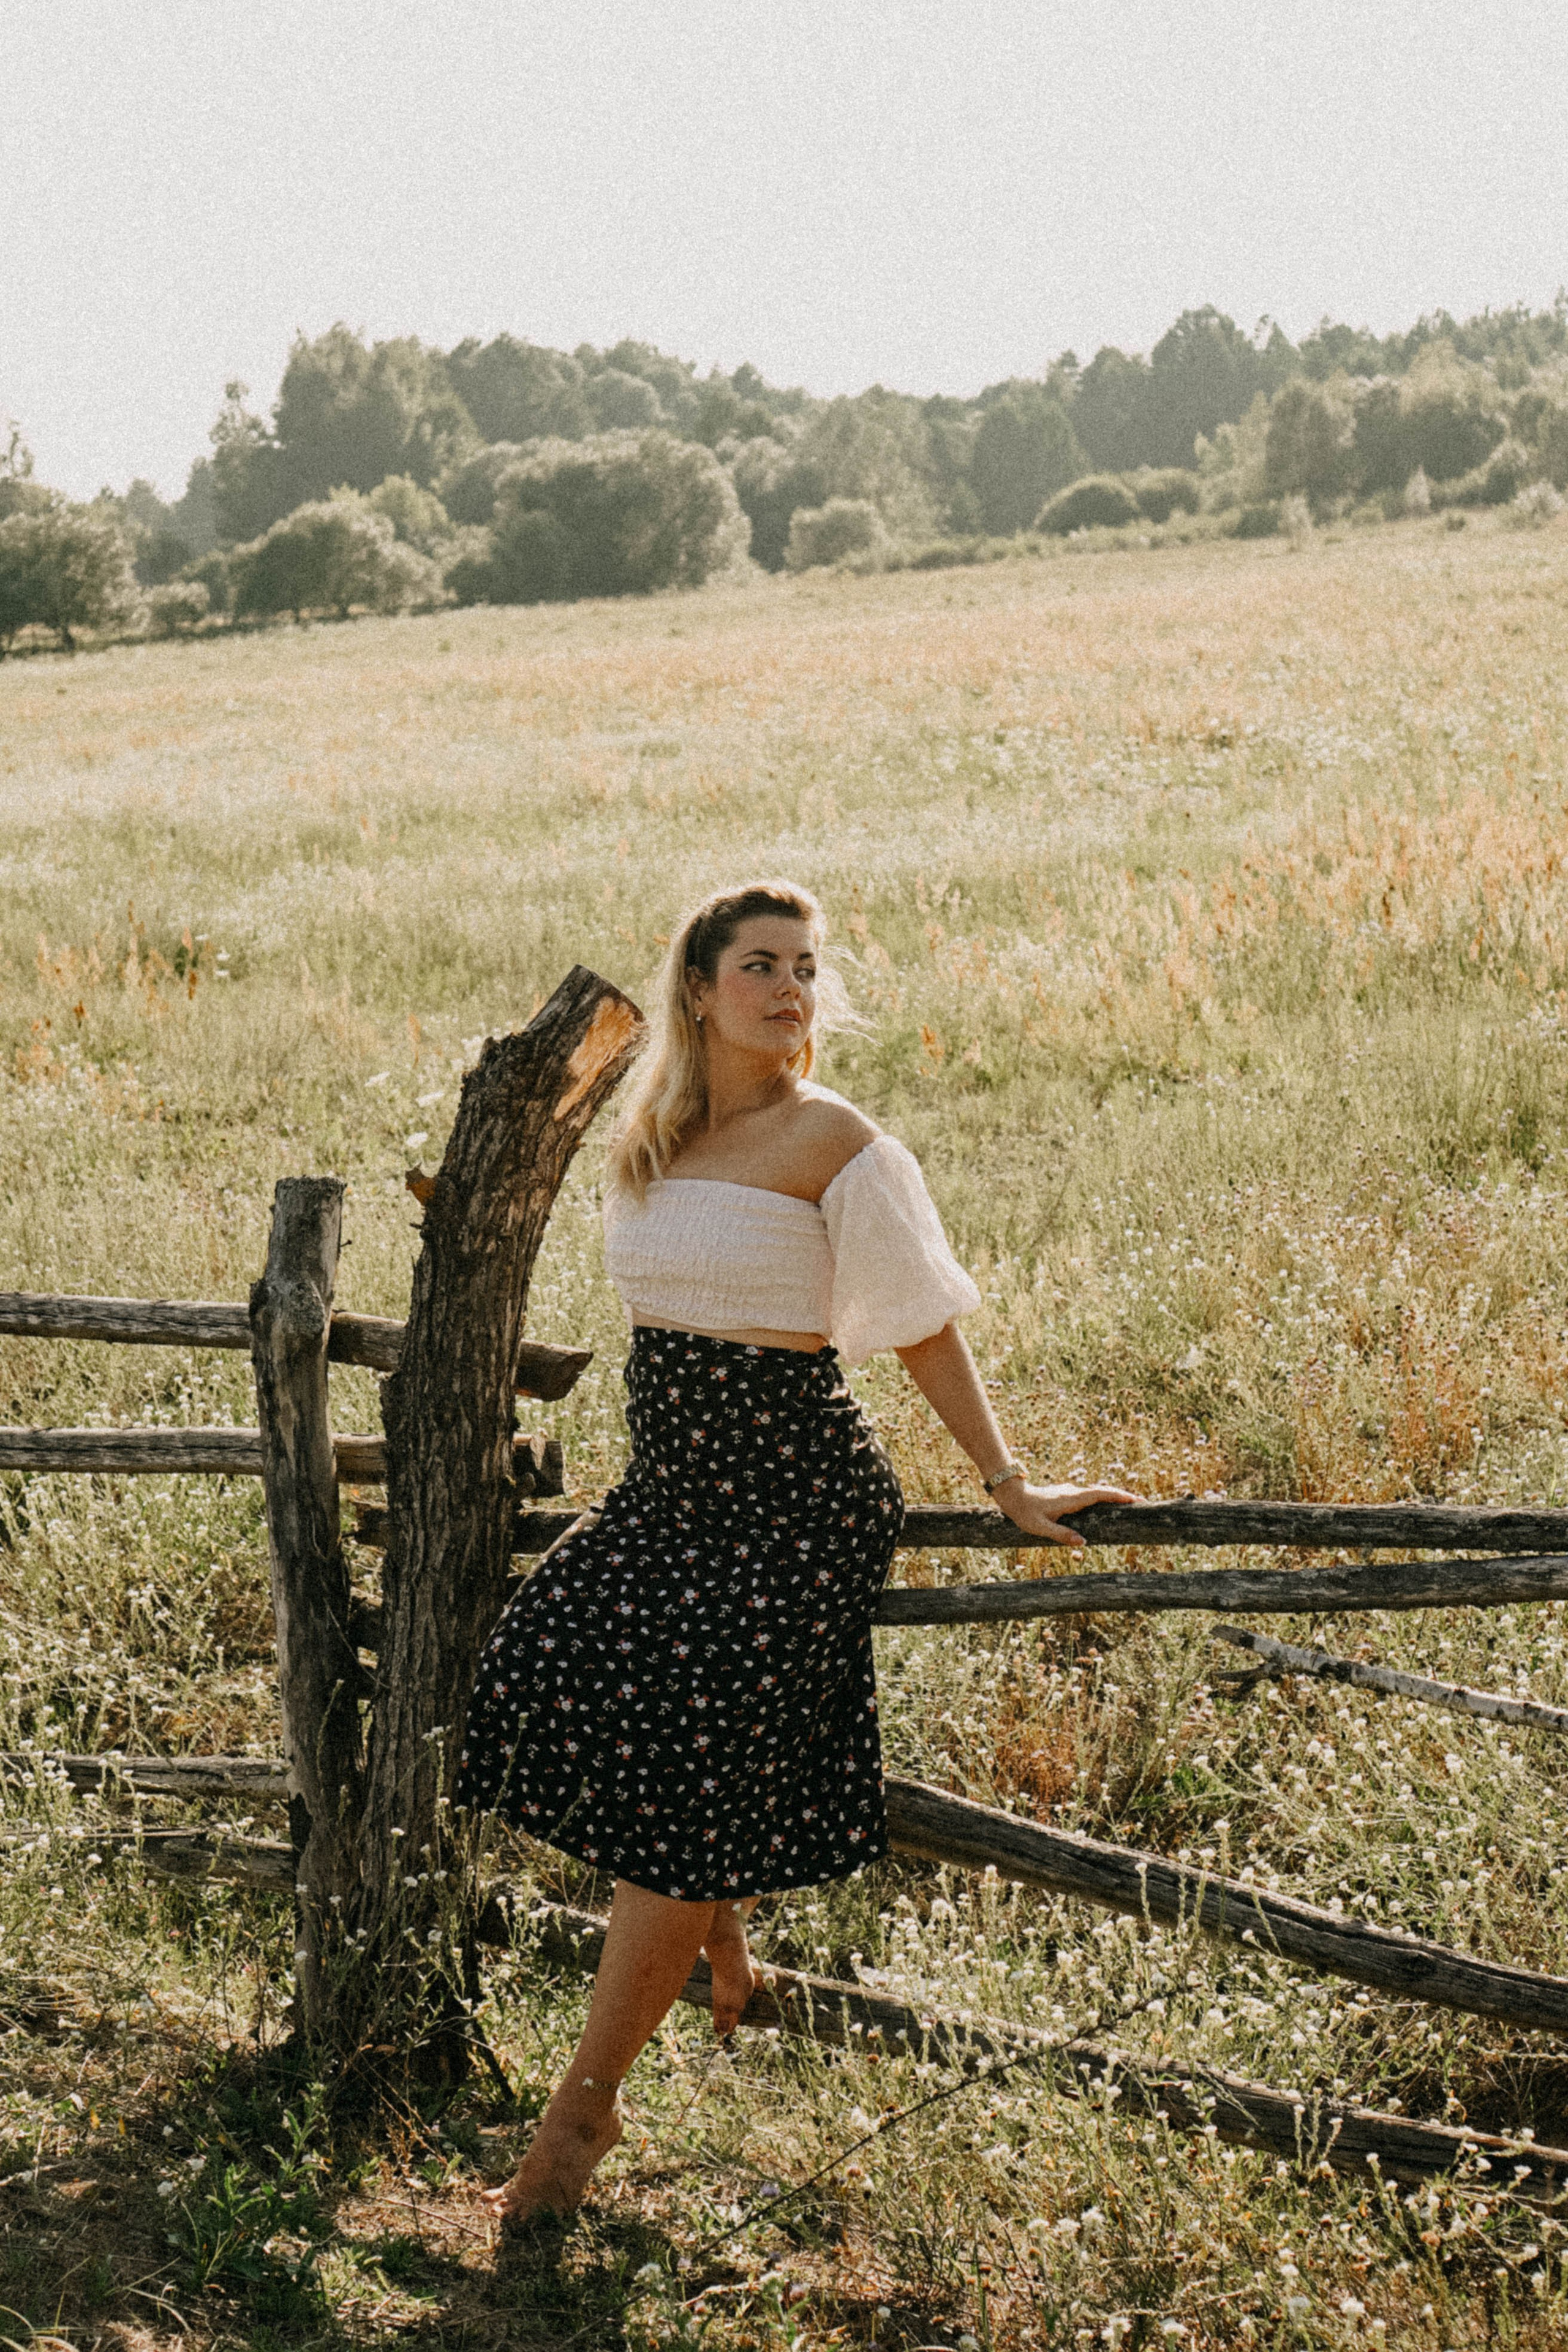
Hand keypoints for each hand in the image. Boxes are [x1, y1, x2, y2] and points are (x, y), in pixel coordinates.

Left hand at [992, 1479, 1140, 1548]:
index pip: (1100, 1494)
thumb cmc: (1025, 1512)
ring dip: (1112, 1497)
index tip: (1135, 1499)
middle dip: (1121, 1496)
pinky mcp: (1066, 1495)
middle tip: (1140, 1502)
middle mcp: (1073, 1493)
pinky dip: (1101, 1499)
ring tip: (1128, 1505)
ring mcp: (1070, 1493)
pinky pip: (1088, 1496)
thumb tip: (1083, 1542)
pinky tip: (1105, 1507)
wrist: (1012, 1496)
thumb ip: (1061, 1535)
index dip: (1118, 1496)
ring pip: (1095, 1493)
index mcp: (1071, 1499)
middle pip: (1102, 1491)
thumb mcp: (1041, 1527)